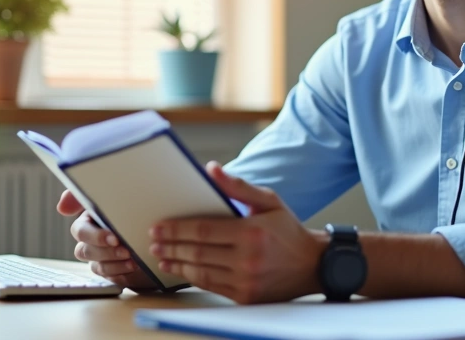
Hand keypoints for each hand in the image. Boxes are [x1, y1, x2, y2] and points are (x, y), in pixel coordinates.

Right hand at [56, 190, 156, 291]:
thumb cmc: (131, 206)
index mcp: (88, 220)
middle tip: (126, 250)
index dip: (95, 236)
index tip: (114, 239)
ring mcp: (99, 257)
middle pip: (85, 251)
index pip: (80, 231)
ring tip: (133, 261)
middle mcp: (90, 240)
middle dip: (106, 252)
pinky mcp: (111, 271)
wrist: (151, 227)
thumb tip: (62, 208)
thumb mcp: (114, 195)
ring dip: (114, 264)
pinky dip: (120, 274)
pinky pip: (109, 277)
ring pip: (97, 266)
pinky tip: (133, 268)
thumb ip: (82, 197)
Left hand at [150, 161, 326, 303]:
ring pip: (200, 271)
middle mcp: (248, 259)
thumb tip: (211, 169)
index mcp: (251, 232)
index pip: (202, 230)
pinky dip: (191, 277)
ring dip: (176, 263)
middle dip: (170, 246)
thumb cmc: (288, 229)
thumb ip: (238, 186)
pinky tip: (180, 269)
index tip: (158, 227)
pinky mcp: (245, 295)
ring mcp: (246, 280)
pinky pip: (210, 285)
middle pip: (196, 252)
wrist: (312, 264)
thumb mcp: (269, 201)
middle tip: (153, 241)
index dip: (176, 229)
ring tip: (161, 256)